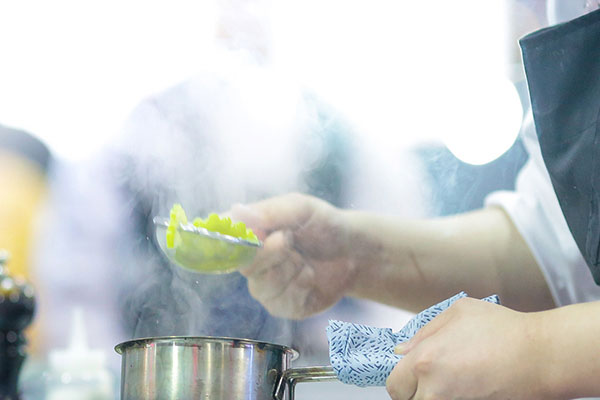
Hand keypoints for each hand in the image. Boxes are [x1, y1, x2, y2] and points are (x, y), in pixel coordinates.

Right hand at [230, 193, 356, 318]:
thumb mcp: (302, 209)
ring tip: (305, 260)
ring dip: (289, 270)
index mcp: (252, 233)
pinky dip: (300, 288)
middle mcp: (253, 261)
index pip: (223, 239)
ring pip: (262, 287)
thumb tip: (235, 212)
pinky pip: (281, 303)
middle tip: (289, 239)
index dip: (228, 241)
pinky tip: (310, 277)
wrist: (355, 252)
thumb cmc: (325, 225)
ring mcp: (266, 286)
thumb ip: (271, 212)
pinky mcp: (283, 306)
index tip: (248, 237)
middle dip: (270, 253)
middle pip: (244, 265)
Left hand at [386, 298, 547, 399]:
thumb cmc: (503, 330)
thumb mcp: (458, 312)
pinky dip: (452, 397)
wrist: (541, 356)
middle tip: (431, 378)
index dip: (400, 378)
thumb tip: (403, 350)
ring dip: (433, 395)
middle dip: (414, 390)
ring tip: (453, 380)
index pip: (394, 384)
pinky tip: (468, 386)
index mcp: (424, 360)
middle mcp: (434, 389)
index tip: (408, 374)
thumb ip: (425, 332)